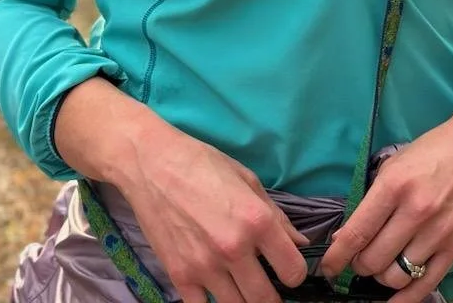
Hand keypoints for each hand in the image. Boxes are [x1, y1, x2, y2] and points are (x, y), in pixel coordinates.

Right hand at [117, 118, 309, 302]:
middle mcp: (234, 248)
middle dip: (272, 296)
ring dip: (243, 300)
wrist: (152, 164)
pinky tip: (214, 288)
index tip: (287, 268)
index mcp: (256, 221)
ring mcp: (204, 267)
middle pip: (265, 299)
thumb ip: (276, 216)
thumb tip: (299, 243)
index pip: (292, 271)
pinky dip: (211, 301)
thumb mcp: (247, 179)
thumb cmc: (203, 164)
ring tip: (241, 285)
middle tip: (266, 283)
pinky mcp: (179, 276)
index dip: (294, 272)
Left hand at [318, 98, 452, 302]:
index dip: (336, 257)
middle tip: (357, 258)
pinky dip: (404, 298)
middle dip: (358, 265)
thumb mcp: (394, 164)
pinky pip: (425, 285)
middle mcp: (416, 212)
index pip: (357, 233)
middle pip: (373, 260)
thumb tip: (347, 237)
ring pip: (396, 276)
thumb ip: (372, 200)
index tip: (327, 267)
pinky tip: (392, 299)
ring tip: (380, 264)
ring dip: (380, 277)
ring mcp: (438, 233)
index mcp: (395, 185)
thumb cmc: (432, 151)